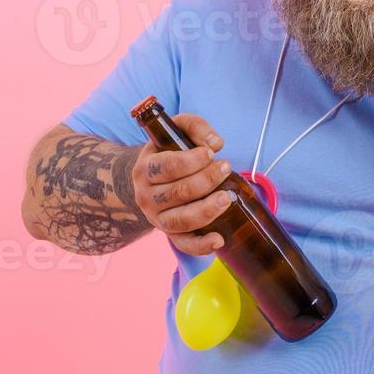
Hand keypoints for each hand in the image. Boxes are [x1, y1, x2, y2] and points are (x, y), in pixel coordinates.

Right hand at [131, 113, 232, 256]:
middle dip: (206, 179)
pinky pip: (184, 244)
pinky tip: (219, 240)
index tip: (211, 153)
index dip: (191, 160)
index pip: (167, 167)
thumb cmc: (168, 151)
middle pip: (178, 192)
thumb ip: (195, 127)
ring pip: (181, 220)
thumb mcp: (175, 130)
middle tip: (226, 167)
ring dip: (207, 209)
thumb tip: (216, 142)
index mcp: (145, 170)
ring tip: (228, 198)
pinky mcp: (171, 234)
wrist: (149, 179)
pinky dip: (201, 246)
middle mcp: (147, 197)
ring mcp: (157, 218)